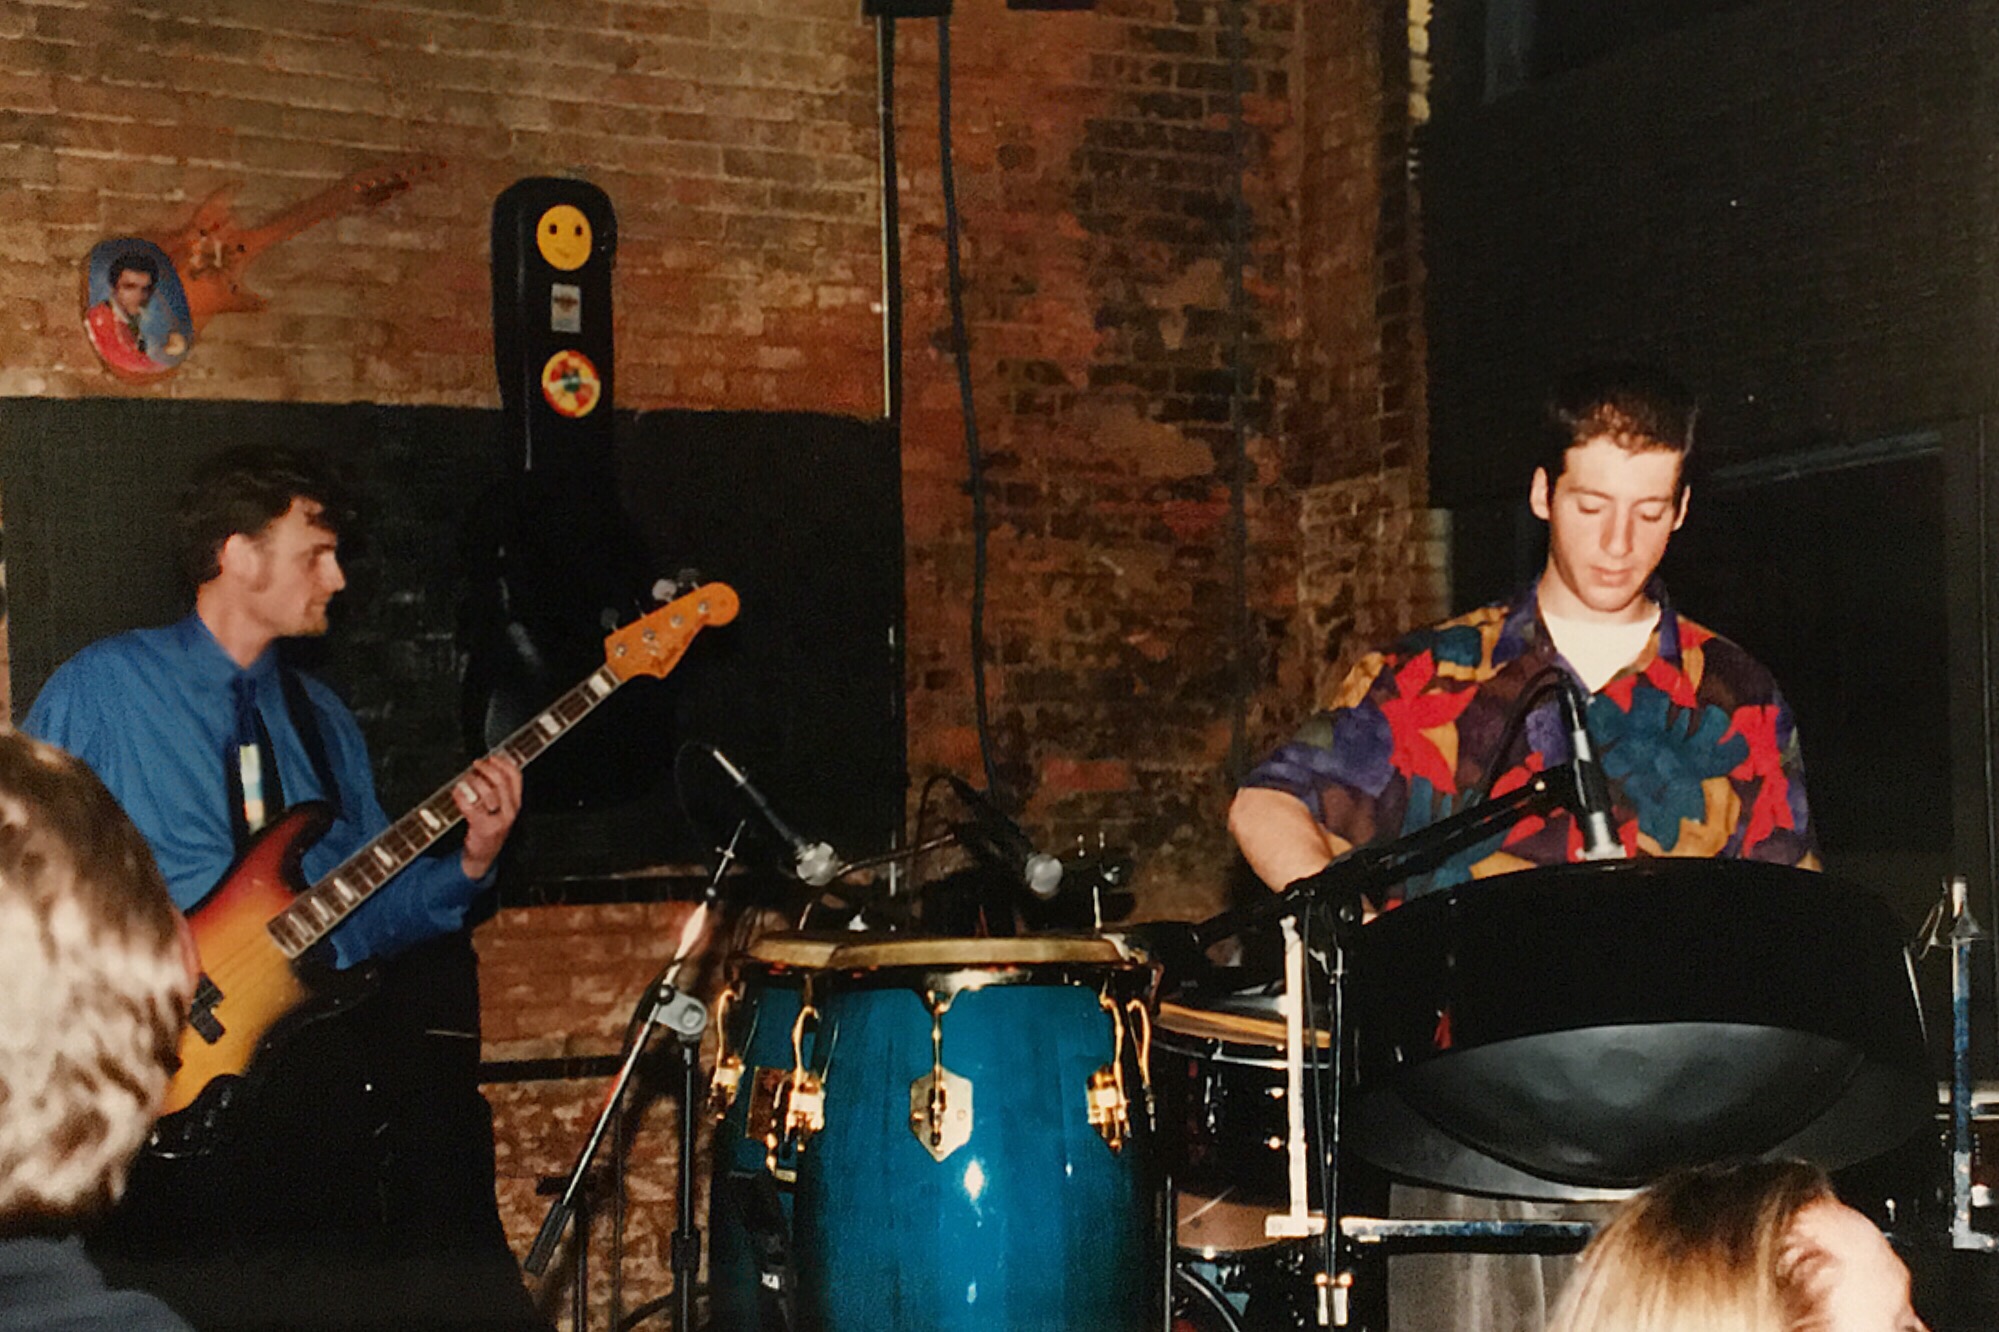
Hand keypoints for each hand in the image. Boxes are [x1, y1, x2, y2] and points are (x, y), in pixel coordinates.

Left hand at [454, 755, 523, 879]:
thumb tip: (490, 766)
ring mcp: (498, 820)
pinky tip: (457, 791)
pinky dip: (461, 795)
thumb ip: (500, 790)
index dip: (503, 763)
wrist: (482, 856)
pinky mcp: (483, 827)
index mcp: (516, 803)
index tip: (492, 758)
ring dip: (473, 781)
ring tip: (465, 779)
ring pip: (486, 791)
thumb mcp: (501, 809)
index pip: (516, 777)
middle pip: (501, 781)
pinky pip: (471, 805)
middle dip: (487, 769)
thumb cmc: (489, 828)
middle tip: (476, 764)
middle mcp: (510, 811)